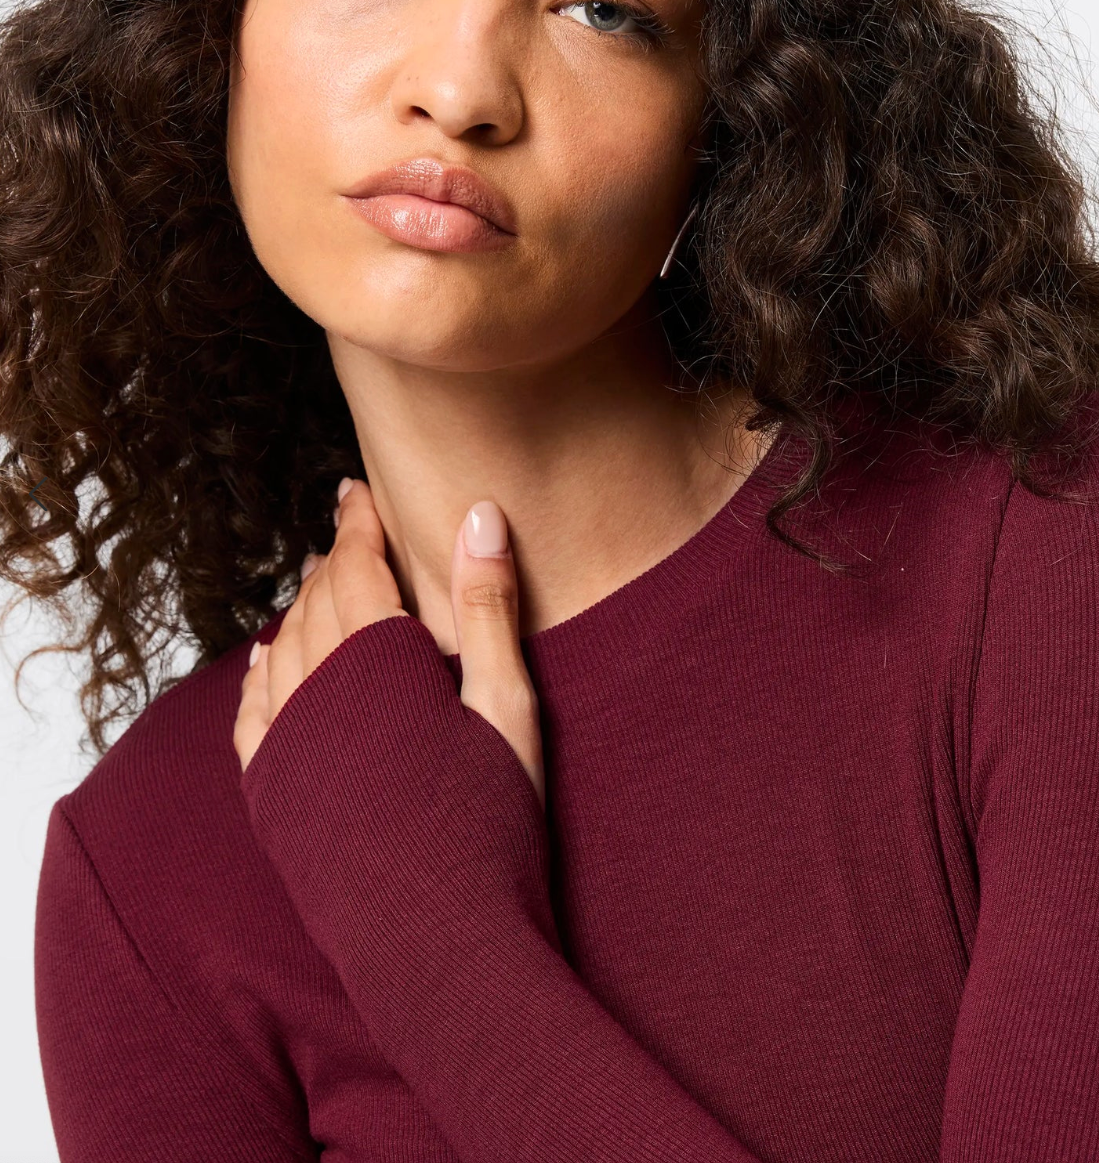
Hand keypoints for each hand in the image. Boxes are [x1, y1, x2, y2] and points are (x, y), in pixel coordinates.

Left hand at [234, 478, 544, 806]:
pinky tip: (269, 660)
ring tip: (325, 587)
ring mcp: (284, 745)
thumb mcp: (508, 706)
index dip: (358, 522)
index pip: (355, 566)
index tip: (359, 490)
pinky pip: (251, 712)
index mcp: (374, 662)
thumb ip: (485, 606)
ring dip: (302, 609)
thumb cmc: (492, 822)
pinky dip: (261, 672)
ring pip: (281, 649)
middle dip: (334, 559)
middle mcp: (314, 692)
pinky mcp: (270, 795)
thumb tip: (477, 512)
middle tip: (353, 532)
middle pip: (315, 602)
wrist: (441, 947)